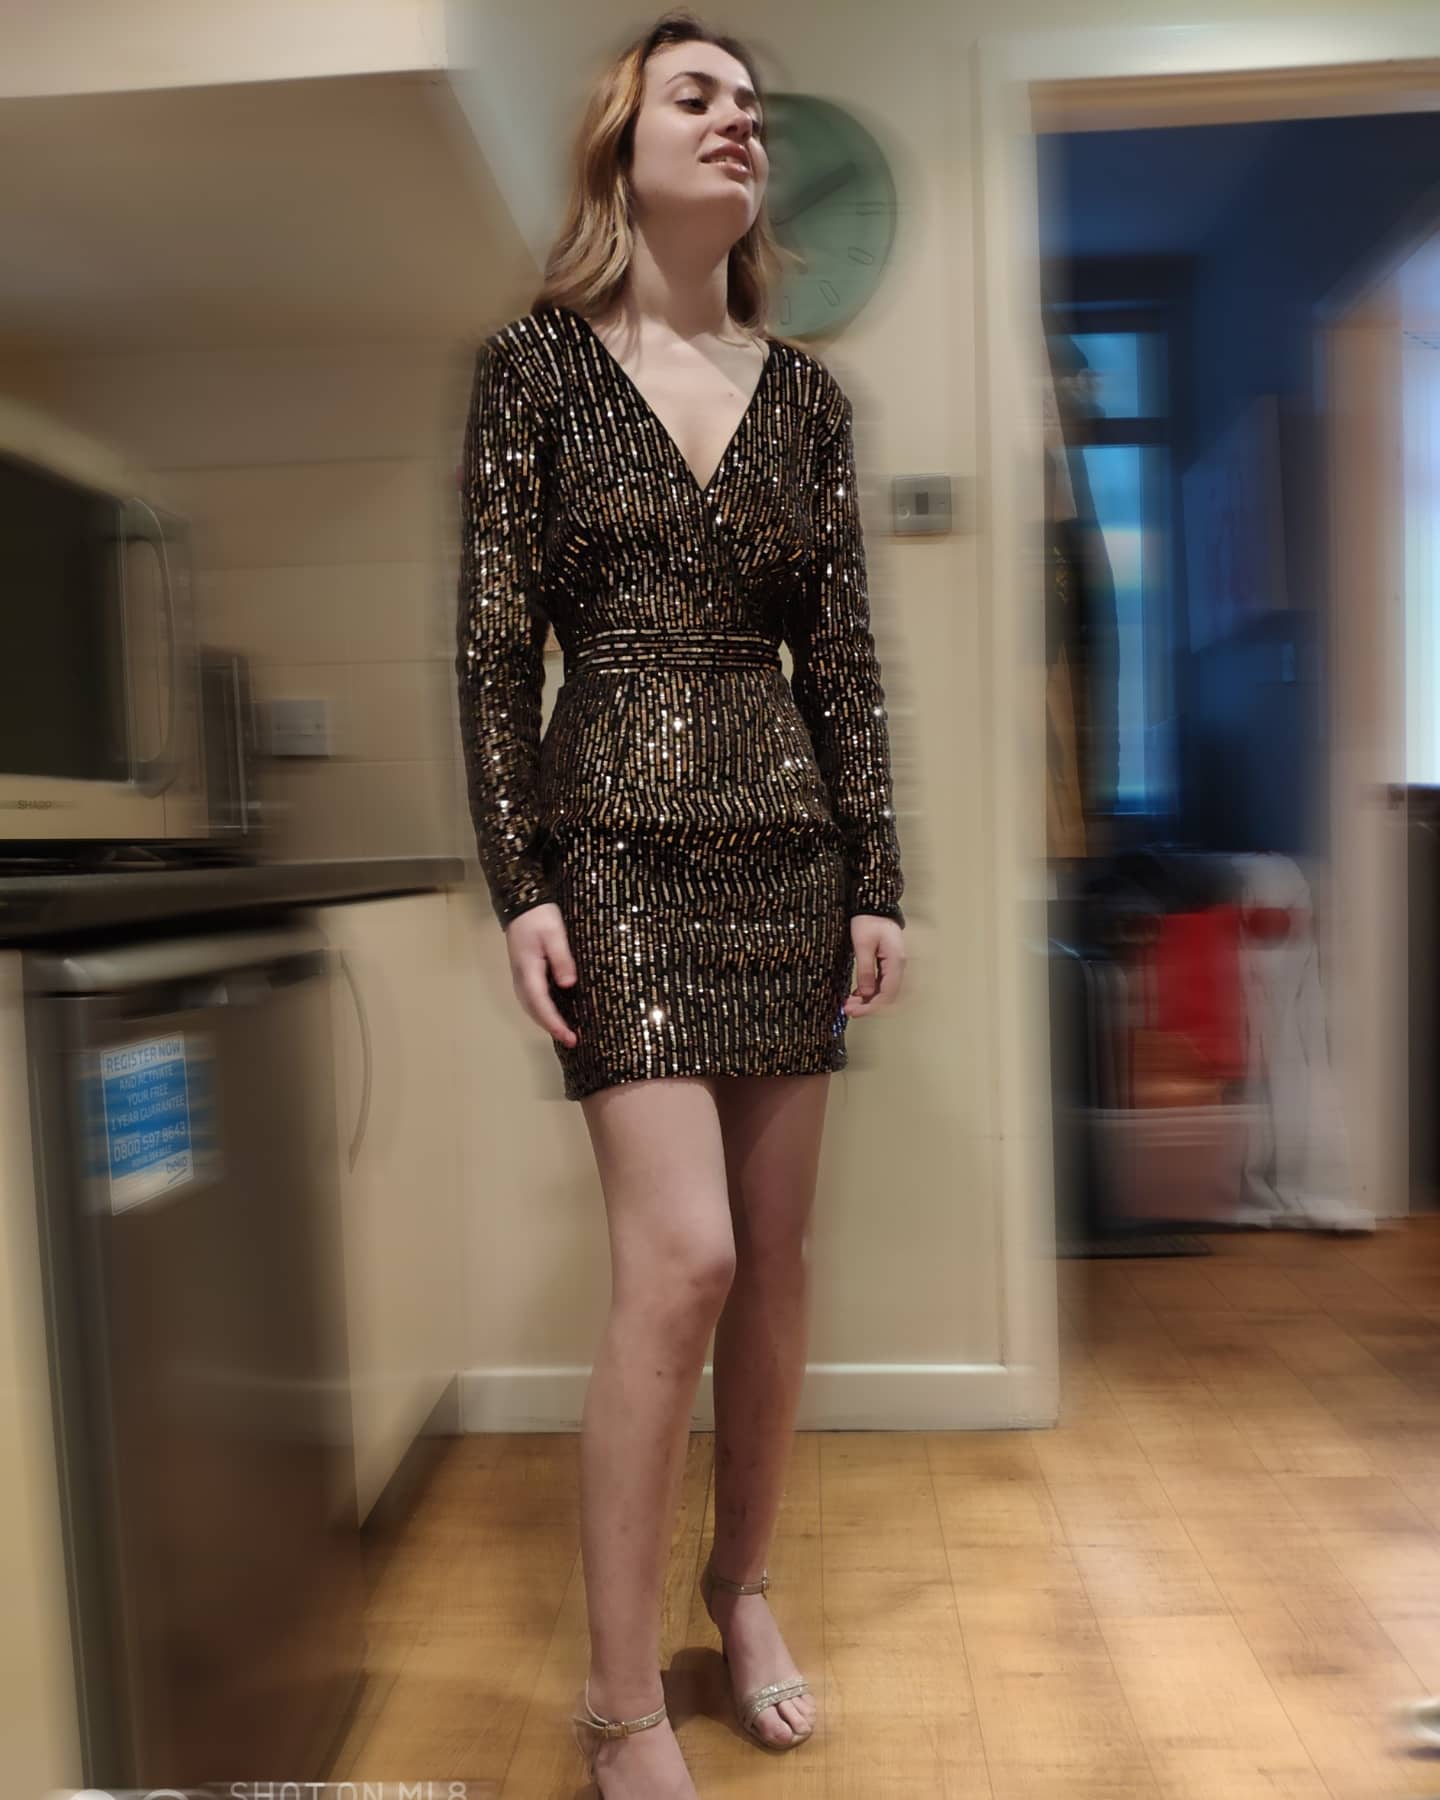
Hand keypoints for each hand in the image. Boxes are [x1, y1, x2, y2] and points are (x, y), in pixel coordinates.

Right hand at [504, 903, 578, 1047]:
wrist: (522, 904)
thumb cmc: (540, 917)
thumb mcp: (555, 934)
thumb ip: (562, 959)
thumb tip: (569, 985)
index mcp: (528, 971)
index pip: (542, 1004)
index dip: (555, 1024)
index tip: (570, 1037)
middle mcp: (521, 978)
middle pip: (535, 1011)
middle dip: (552, 1027)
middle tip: (572, 1040)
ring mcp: (520, 977)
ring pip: (532, 1007)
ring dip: (547, 1021)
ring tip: (566, 1032)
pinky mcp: (525, 973)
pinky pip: (533, 998)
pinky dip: (544, 1010)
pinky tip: (557, 1013)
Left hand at [845, 914, 905, 1017]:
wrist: (874, 907)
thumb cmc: (869, 920)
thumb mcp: (862, 945)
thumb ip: (865, 971)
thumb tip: (866, 993)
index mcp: (896, 961)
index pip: (887, 994)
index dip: (871, 1007)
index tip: (854, 1012)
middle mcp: (900, 966)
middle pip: (888, 997)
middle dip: (869, 1006)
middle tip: (849, 1010)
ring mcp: (896, 966)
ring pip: (886, 992)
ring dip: (869, 1001)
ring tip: (850, 1004)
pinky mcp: (890, 965)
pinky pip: (883, 984)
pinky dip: (871, 992)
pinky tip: (857, 995)